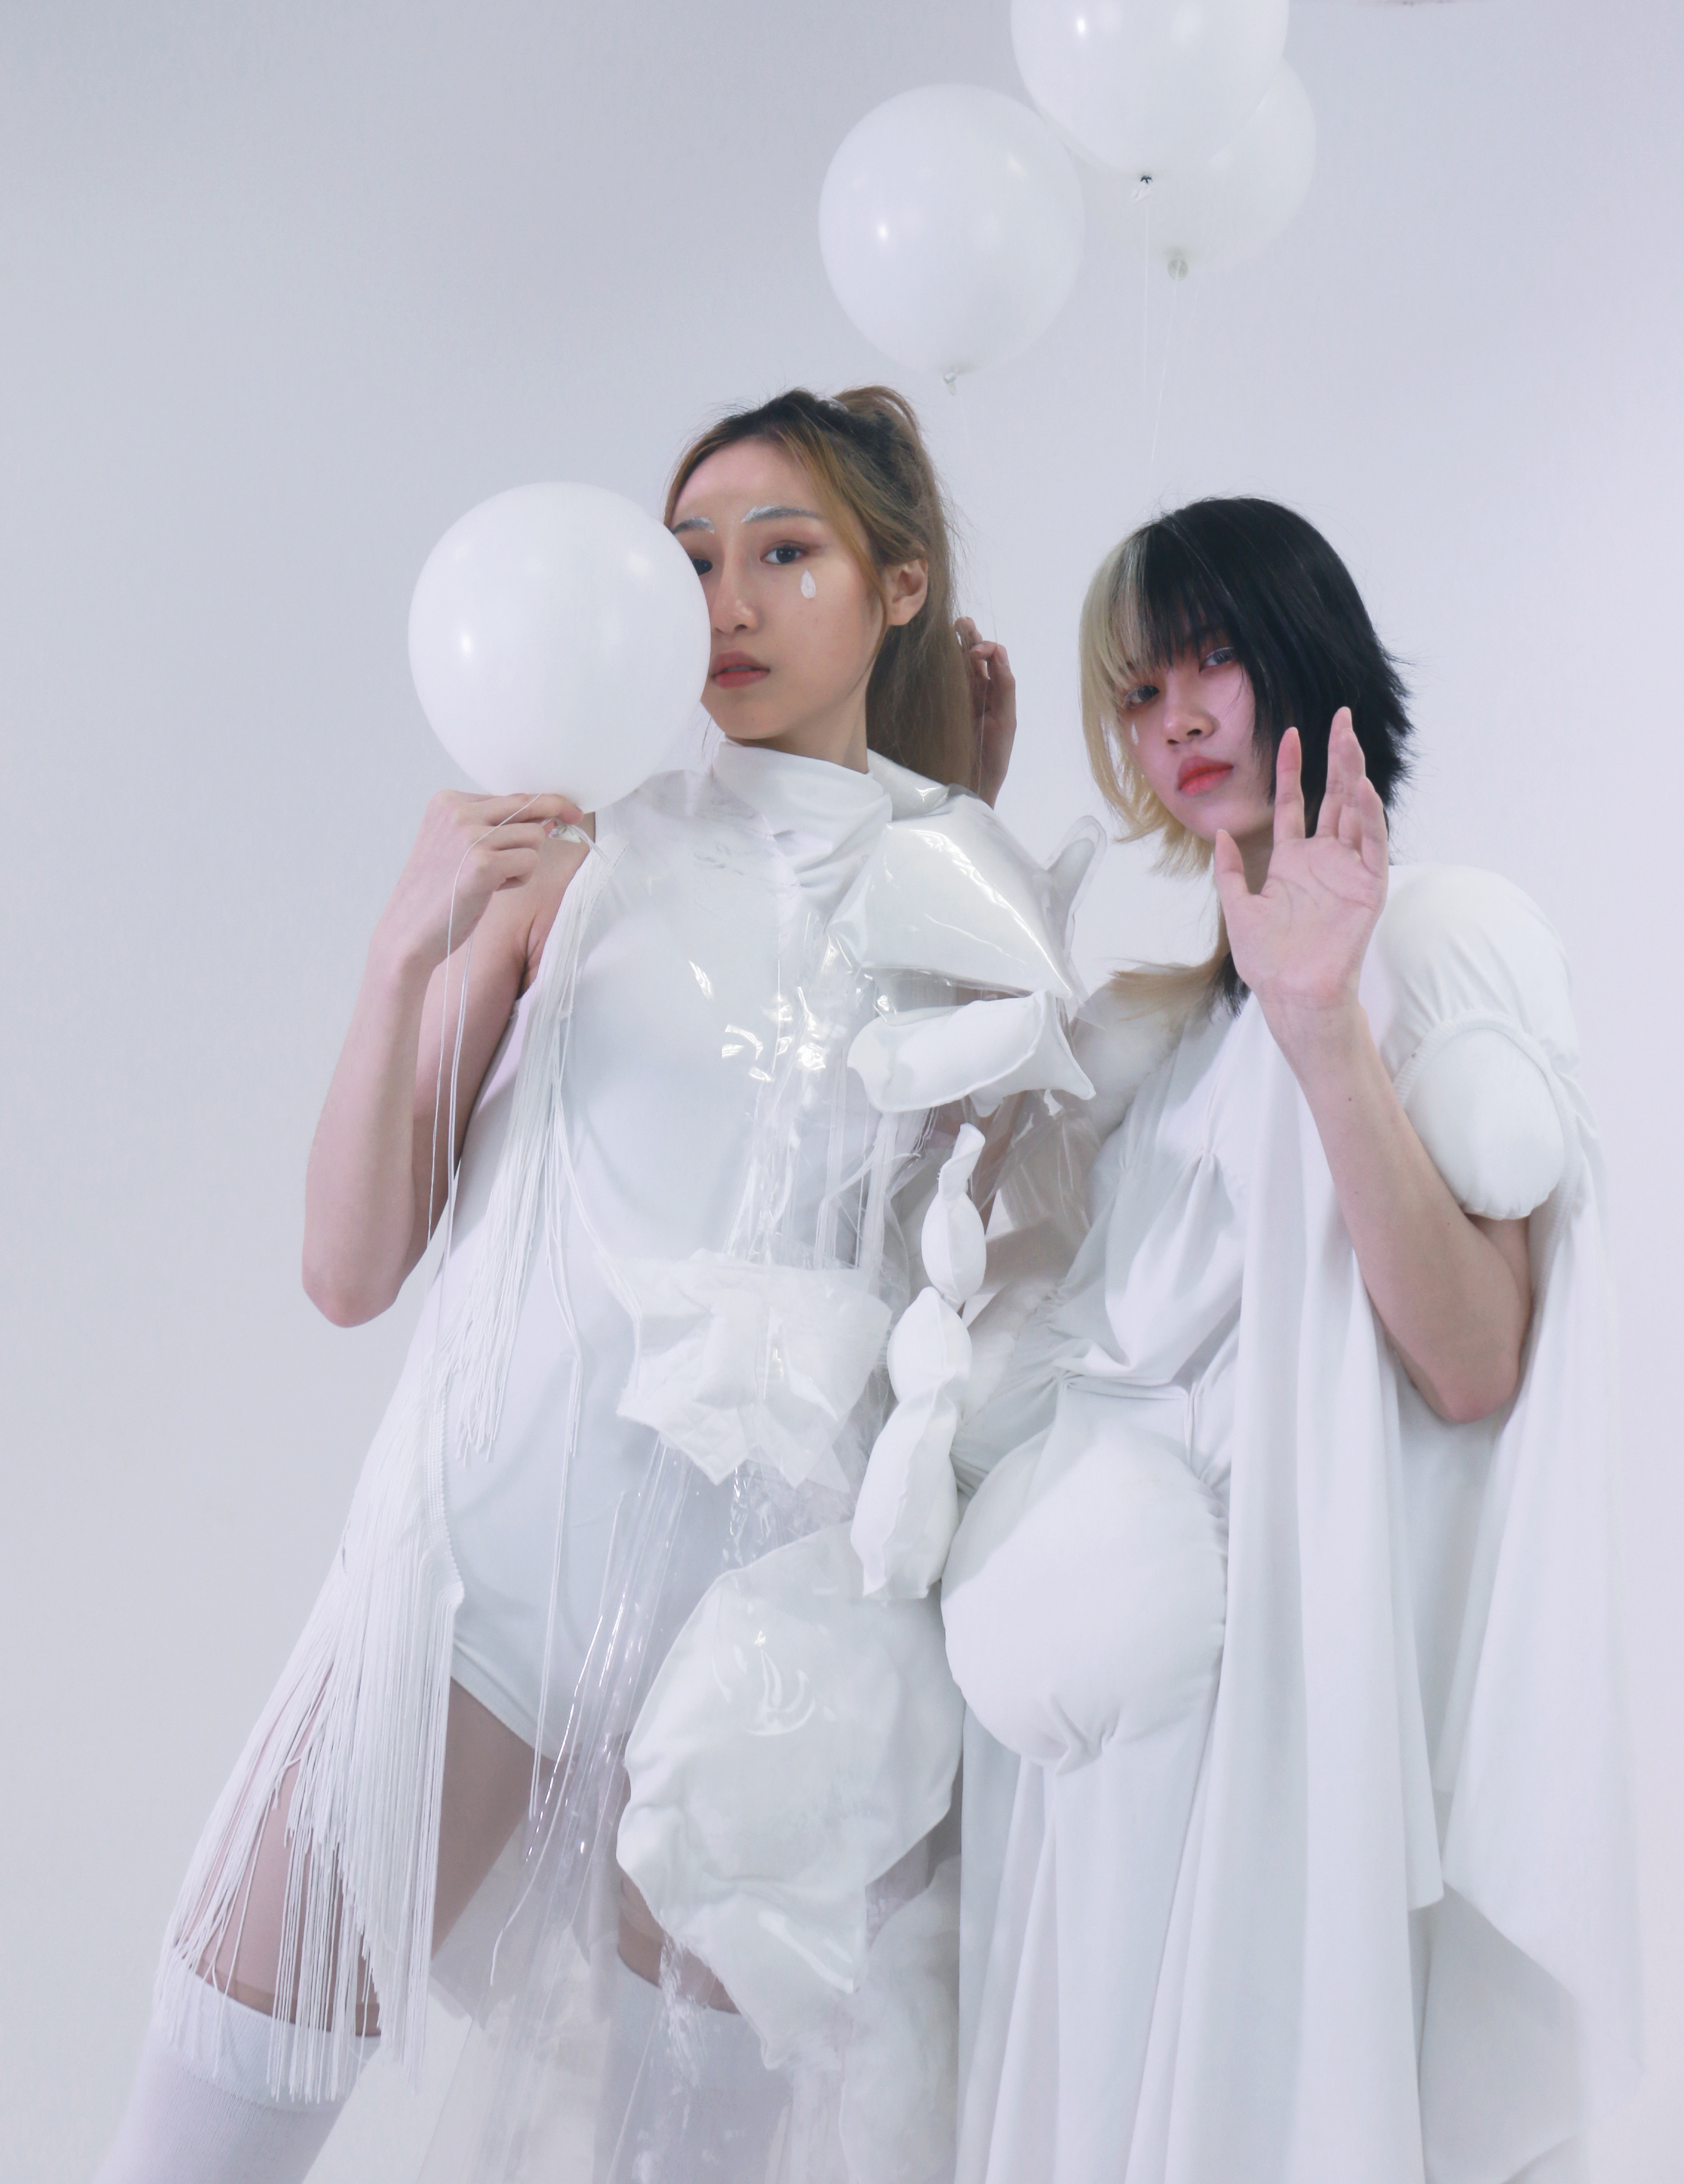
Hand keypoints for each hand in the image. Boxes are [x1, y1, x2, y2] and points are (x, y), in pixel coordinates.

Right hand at [372, 788, 585, 976]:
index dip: (541, 805)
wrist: (407, 931)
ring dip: (524, 862)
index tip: (568, 808)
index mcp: (447, 801)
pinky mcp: (482, 864)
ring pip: (534, 836)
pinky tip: (494, 890)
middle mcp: (458, 811)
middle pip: (528, 806)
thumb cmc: (438, 891)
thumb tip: (547, 818)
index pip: (510, 797)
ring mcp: (469, 836)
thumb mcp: (457, 847)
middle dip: (554, 814)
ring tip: (494, 880)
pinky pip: (530, 861)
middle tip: (575, 817)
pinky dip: (520, 878)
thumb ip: (494, 828)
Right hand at [957, 616, 1015, 806]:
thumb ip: (1004, 688)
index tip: (976, 652)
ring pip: (960, 665)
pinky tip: (939, 650)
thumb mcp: (1005, 721)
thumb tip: (998, 654)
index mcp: (997, 693)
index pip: (994, 660)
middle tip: (961, 622)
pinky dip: (944, 665)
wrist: (973, 784)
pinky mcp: (945, 708)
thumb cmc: (993, 756)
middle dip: (971, 637)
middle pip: (975, 657)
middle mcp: (979, 692)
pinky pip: (945, 682)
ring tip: (952, 625)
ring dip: (957, 644)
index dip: (987, 648)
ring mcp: (961, 699)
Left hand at [1212, 711, 1386, 1051]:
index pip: (1294, 803)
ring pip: (1355, 812)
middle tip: (1340, 719)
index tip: (1291, 734)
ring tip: (1350, 740)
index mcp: (1293, 862)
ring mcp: (1348, 871)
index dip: (1291, 769)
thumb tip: (1220, 834)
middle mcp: (1324, 860)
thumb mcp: (1237, 910)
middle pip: (1333, 798)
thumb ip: (1230, 872)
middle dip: (1337, 758)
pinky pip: (1372, 845)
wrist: (1291, 995)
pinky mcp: (1368, 888)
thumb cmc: (1267, 962)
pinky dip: (1369, 817)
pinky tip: (1362, 789)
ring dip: (1355, 776)